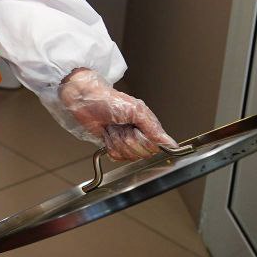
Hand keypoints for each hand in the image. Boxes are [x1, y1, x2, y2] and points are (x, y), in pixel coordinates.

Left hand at [58, 69, 177, 160]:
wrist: (84, 100)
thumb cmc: (109, 100)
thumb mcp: (135, 110)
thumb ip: (153, 128)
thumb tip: (171, 144)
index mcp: (147, 126)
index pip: (154, 147)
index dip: (144, 142)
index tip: (136, 130)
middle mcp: (138, 135)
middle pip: (141, 153)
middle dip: (129, 140)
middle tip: (122, 126)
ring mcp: (125, 141)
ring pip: (128, 155)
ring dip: (117, 141)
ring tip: (113, 127)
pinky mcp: (112, 146)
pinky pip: (116, 156)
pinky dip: (109, 144)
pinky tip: (106, 133)